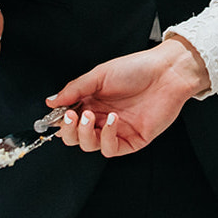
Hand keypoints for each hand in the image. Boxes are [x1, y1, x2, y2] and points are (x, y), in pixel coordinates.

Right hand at [48, 36, 210, 155]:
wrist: (166, 72)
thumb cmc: (136, 68)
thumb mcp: (99, 75)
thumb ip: (74, 90)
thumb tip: (50, 102)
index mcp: (92, 101)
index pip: (68, 118)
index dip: (60, 120)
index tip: (57, 114)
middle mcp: (101, 117)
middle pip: (75, 136)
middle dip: (69, 130)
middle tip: (72, 116)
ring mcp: (116, 130)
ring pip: (90, 145)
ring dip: (84, 134)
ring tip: (89, 116)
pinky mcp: (132, 140)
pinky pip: (111, 149)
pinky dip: (106, 138)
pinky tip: (110, 121)